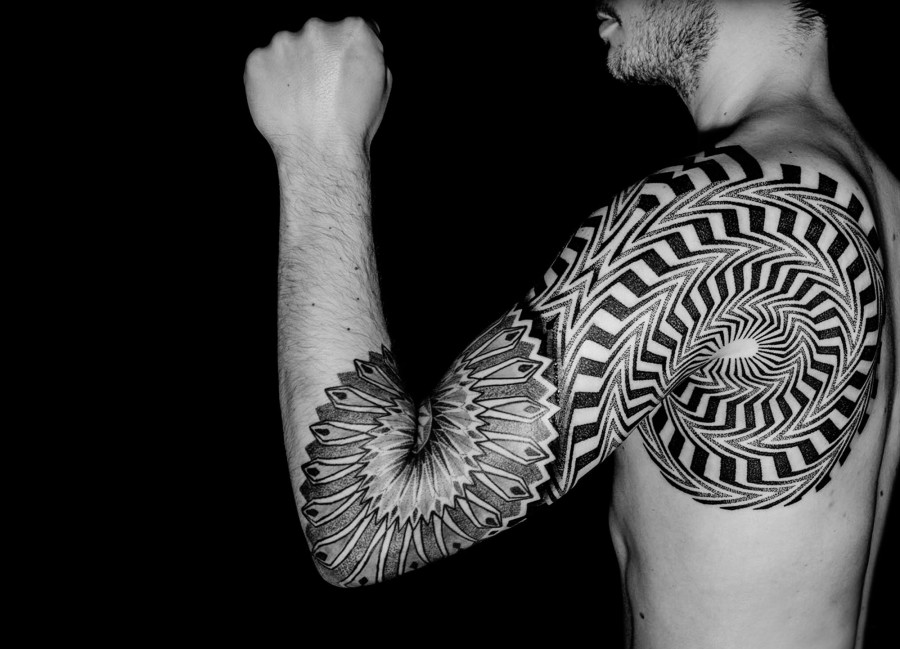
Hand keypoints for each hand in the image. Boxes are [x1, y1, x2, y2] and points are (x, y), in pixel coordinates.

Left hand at [244, 17, 391, 154]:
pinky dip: (270, 80)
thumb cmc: (355, 124)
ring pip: (287, 47)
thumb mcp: (383, 83)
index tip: (344, 70)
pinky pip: (263, 64)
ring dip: (293, 66)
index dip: (348, 50)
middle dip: (318, 55)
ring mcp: (283, 42)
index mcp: (354, 30)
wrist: (321, 154)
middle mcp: (317, 27)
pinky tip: (284, 102)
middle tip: (322, 89)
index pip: (350, 28)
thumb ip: (370, 51)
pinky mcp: (257, 60)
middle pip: (317, 33)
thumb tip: (360, 42)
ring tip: (302, 100)